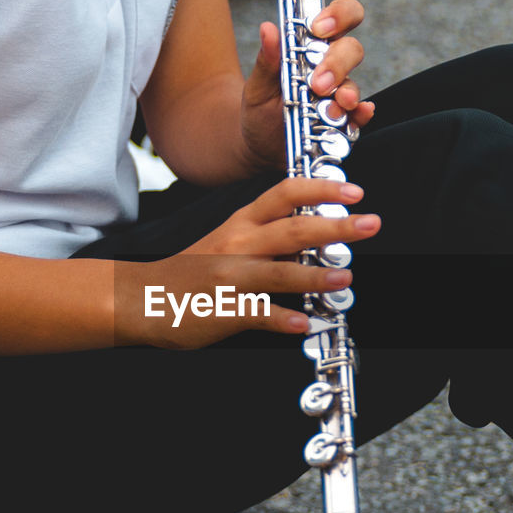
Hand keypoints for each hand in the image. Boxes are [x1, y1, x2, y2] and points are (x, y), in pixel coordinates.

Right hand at [121, 178, 379, 349]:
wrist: (143, 297)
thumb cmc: (193, 270)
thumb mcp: (229, 239)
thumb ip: (269, 234)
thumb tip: (319, 231)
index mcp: (242, 223)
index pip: (285, 194)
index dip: (321, 189)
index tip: (354, 191)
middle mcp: (239, 244)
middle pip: (293, 230)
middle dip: (335, 226)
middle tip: (369, 224)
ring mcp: (231, 277)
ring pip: (280, 273)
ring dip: (316, 277)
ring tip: (345, 278)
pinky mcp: (224, 310)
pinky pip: (258, 315)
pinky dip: (283, 320)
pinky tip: (305, 323)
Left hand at [239, 0, 377, 173]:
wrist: (259, 149)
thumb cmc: (260, 110)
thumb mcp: (258, 85)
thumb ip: (267, 60)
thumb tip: (268, 29)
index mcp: (312, 47)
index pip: (339, 18)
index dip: (338, 15)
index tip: (319, 28)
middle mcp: (330, 68)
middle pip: (352, 50)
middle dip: (338, 62)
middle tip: (318, 83)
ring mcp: (338, 95)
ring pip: (354, 84)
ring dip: (346, 93)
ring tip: (332, 107)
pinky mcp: (344, 121)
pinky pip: (360, 115)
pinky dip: (361, 114)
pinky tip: (356, 114)